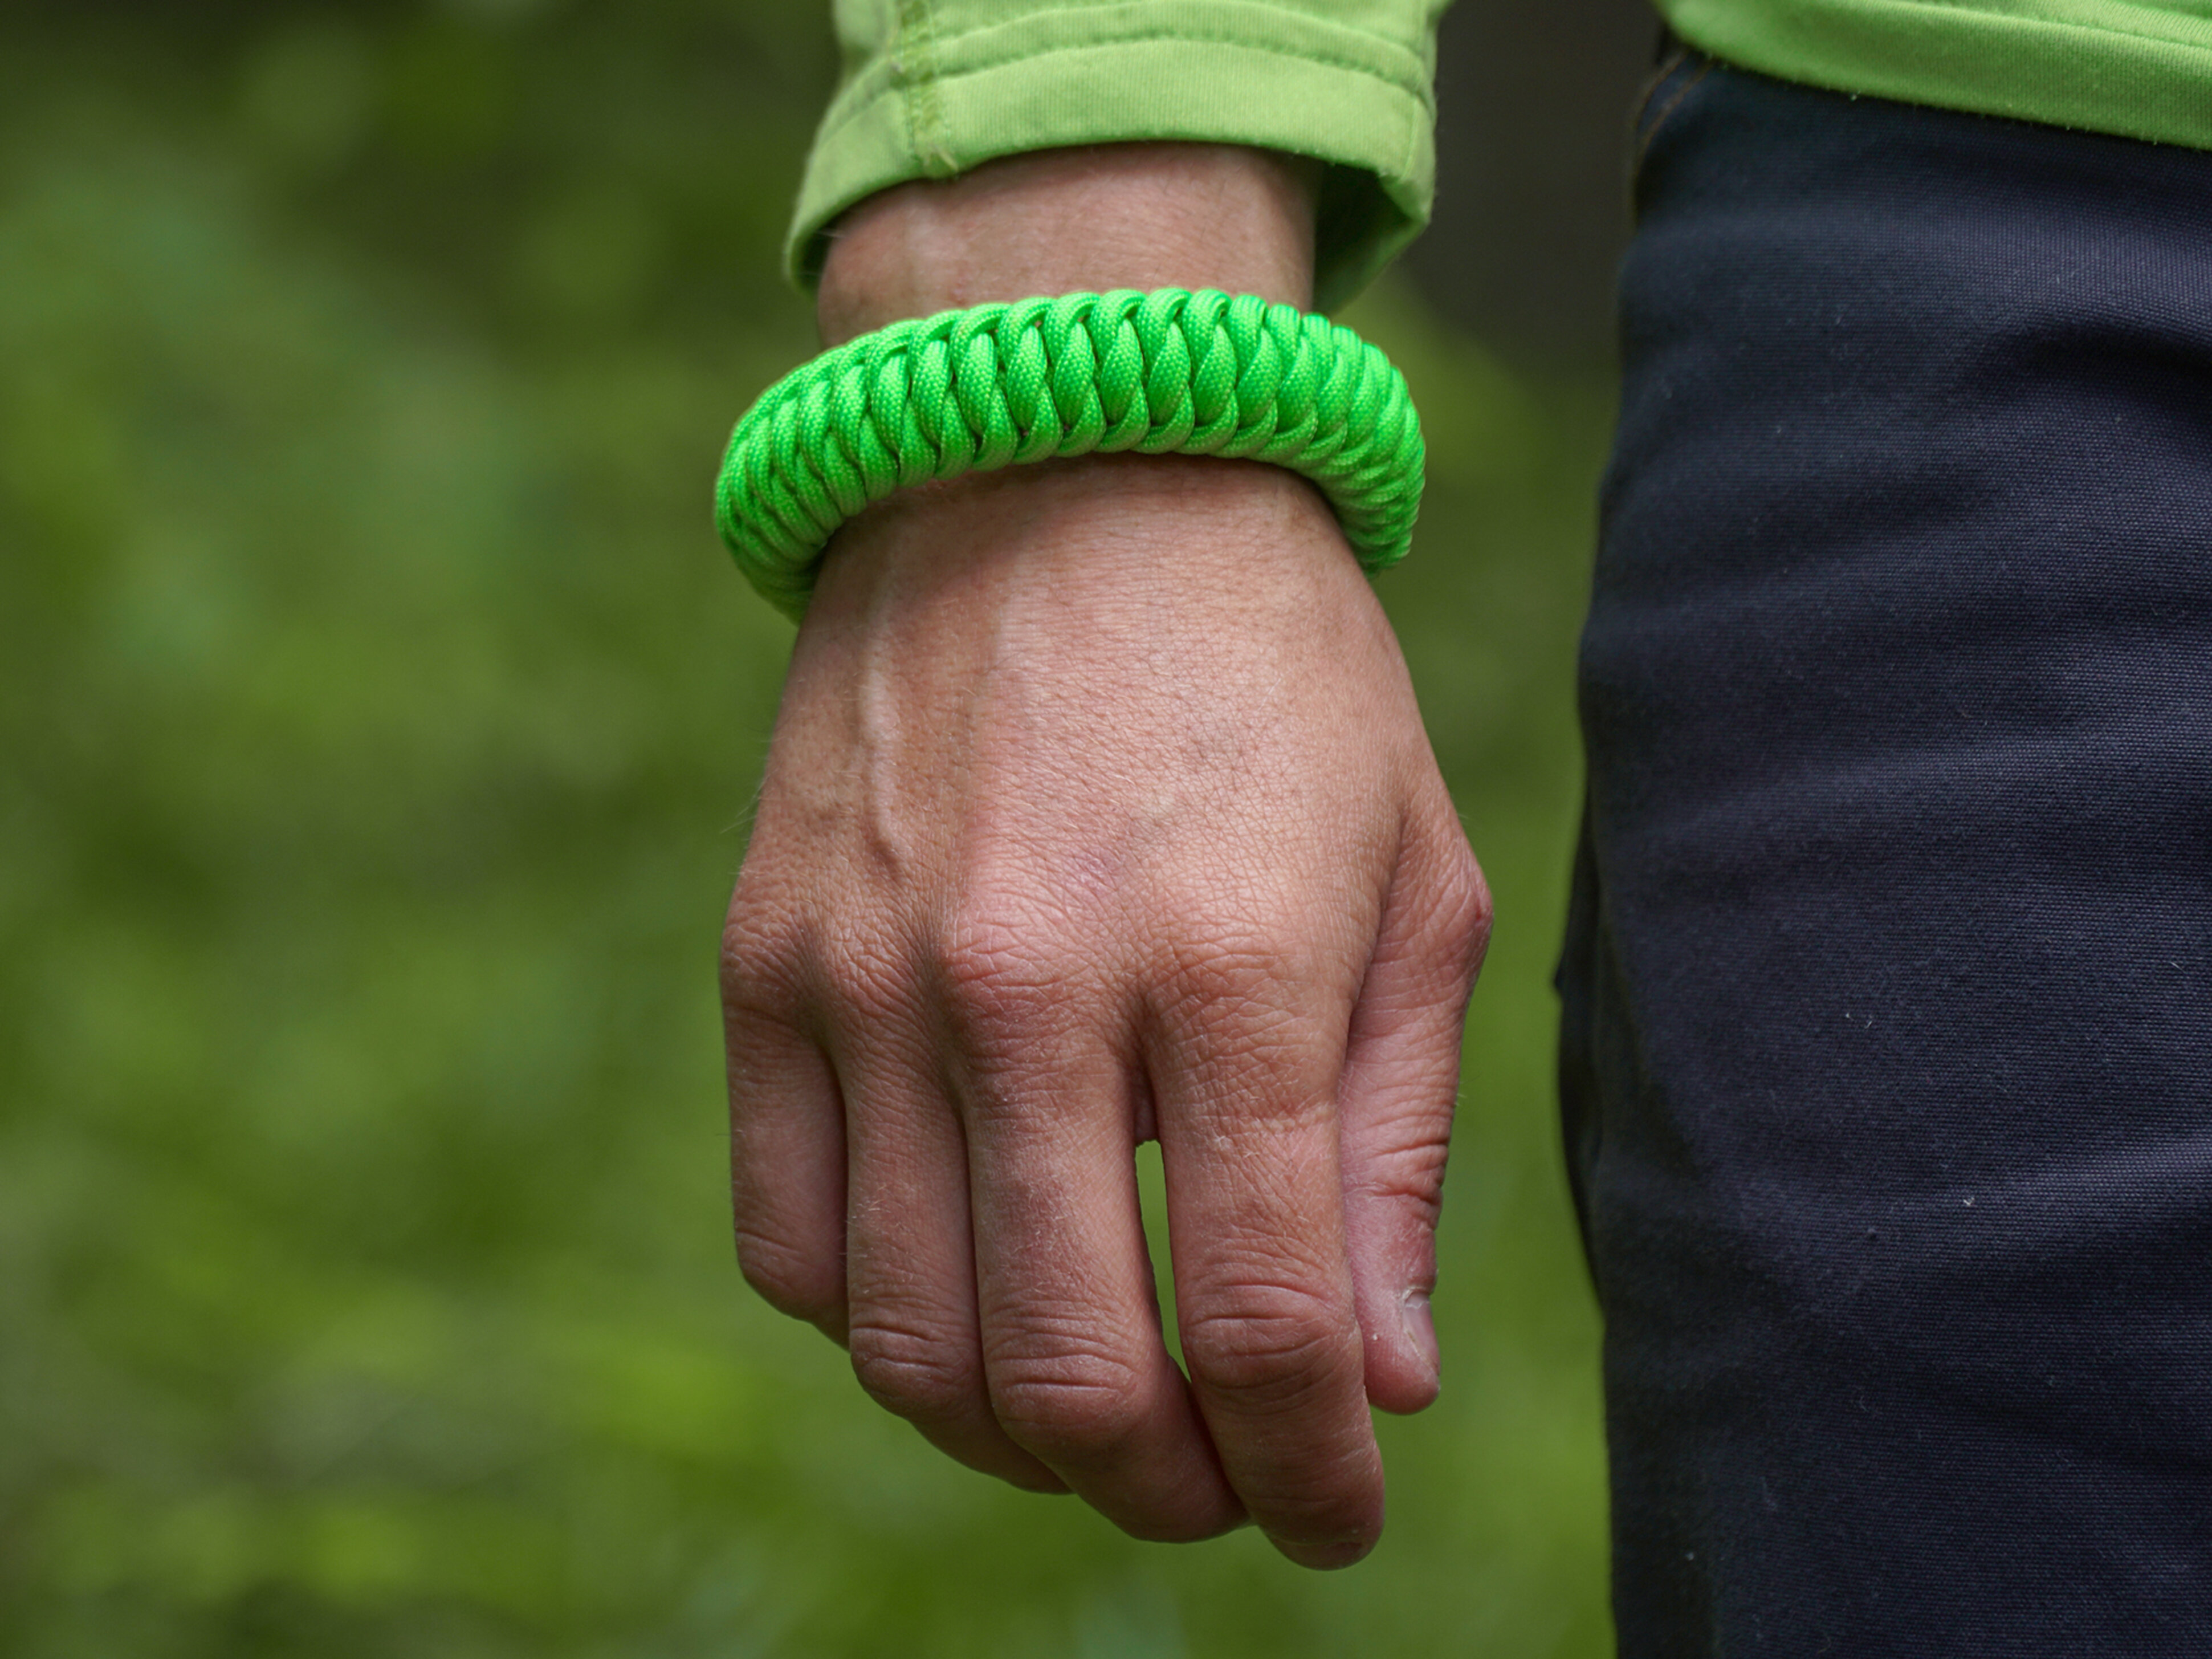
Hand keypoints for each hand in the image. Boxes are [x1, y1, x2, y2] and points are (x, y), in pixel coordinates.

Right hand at [721, 146, 1488, 1568]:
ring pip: (906, 1342)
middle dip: (1160, 1489)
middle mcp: (1029, 984)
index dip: (1309, 1476)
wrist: (1062, 462)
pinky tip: (965, 1287)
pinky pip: (787, 1237)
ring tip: (1093, 1412)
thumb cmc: (1277, 680)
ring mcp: (869, 975)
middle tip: (1215, 1484)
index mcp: (1232, 963)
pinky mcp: (766, 957)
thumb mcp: (1406, 883)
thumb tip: (1381, 1385)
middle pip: (1063, 1377)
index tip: (1336, 1515)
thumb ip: (1394, 1148)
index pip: (1260, 1330)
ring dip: (1012, 1434)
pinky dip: (875, 1324)